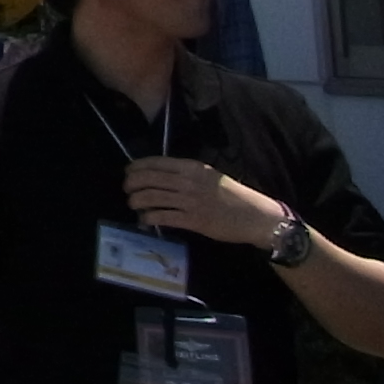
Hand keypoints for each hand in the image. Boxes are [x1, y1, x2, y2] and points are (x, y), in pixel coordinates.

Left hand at [122, 156, 283, 249]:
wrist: (256, 216)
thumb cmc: (234, 196)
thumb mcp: (210, 176)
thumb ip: (187, 174)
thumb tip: (161, 176)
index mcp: (192, 168)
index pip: (155, 162)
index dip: (136, 167)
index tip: (128, 172)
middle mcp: (188, 182)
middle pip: (148, 179)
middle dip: (131, 184)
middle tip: (127, 189)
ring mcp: (189, 201)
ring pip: (150, 197)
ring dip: (136, 201)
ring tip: (133, 204)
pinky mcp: (192, 220)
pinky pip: (162, 217)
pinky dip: (148, 218)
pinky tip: (145, 220)